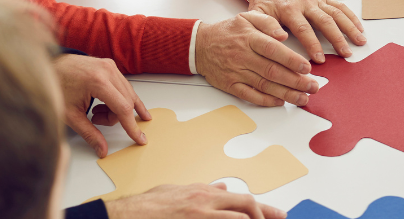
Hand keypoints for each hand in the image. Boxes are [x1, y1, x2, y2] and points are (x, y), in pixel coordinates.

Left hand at [55, 54, 150, 157]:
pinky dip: (116, 98)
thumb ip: (89, 134)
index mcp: (98, 82)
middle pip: (126, 103)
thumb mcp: (71, 115)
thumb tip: (103, 150)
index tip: (140, 138)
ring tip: (96, 110)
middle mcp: (108, 71)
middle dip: (114, 118)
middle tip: (96, 119)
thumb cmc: (57, 86)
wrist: (50, 66)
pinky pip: (123, 87)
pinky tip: (105, 103)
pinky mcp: (110, 66)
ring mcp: (110, 66)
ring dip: (115, 108)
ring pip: (127, 95)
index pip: (123, 109)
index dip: (132, 126)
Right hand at [105, 183, 285, 218]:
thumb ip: (203, 190)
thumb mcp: (177, 191)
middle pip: (246, 206)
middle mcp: (205, 203)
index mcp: (203, 193)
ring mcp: (199, 217)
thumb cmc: (147, 206)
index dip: (264, 209)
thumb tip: (223, 188)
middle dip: (262, 216)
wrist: (125, 215)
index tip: (279, 216)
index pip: (241, 198)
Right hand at [196, 10, 319, 106]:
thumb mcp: (247, 17)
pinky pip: (250, 95)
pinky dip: (266, 100)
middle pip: (273, 71)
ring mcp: (236, 72)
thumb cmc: (228, 32)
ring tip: (303, 97)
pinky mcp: (230, 85)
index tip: (307, 67)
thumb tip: (284, 34)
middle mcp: (243, 56)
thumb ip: (267, 22)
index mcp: (249, 38)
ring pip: (265, 85)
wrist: (199, 46)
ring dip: (286, 94)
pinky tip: (280, 102)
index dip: (291, 60)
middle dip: (296, 81)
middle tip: (313, 87)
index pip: (273, 50)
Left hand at [247, 0, 365, 63]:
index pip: (303, 29)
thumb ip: (266, 27)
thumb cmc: (264, 2)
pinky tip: (359, 28)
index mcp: (289, 9)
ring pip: (336, 13)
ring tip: (360, 42)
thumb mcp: (257, 15)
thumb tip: (280, 39)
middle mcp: (305, 3)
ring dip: (350, 28)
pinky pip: (339, 6)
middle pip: (325, 21)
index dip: (313, 45)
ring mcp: (316, 0)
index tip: (320, 59)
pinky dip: (351, 17)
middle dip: (337, 38)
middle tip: (346, 54)